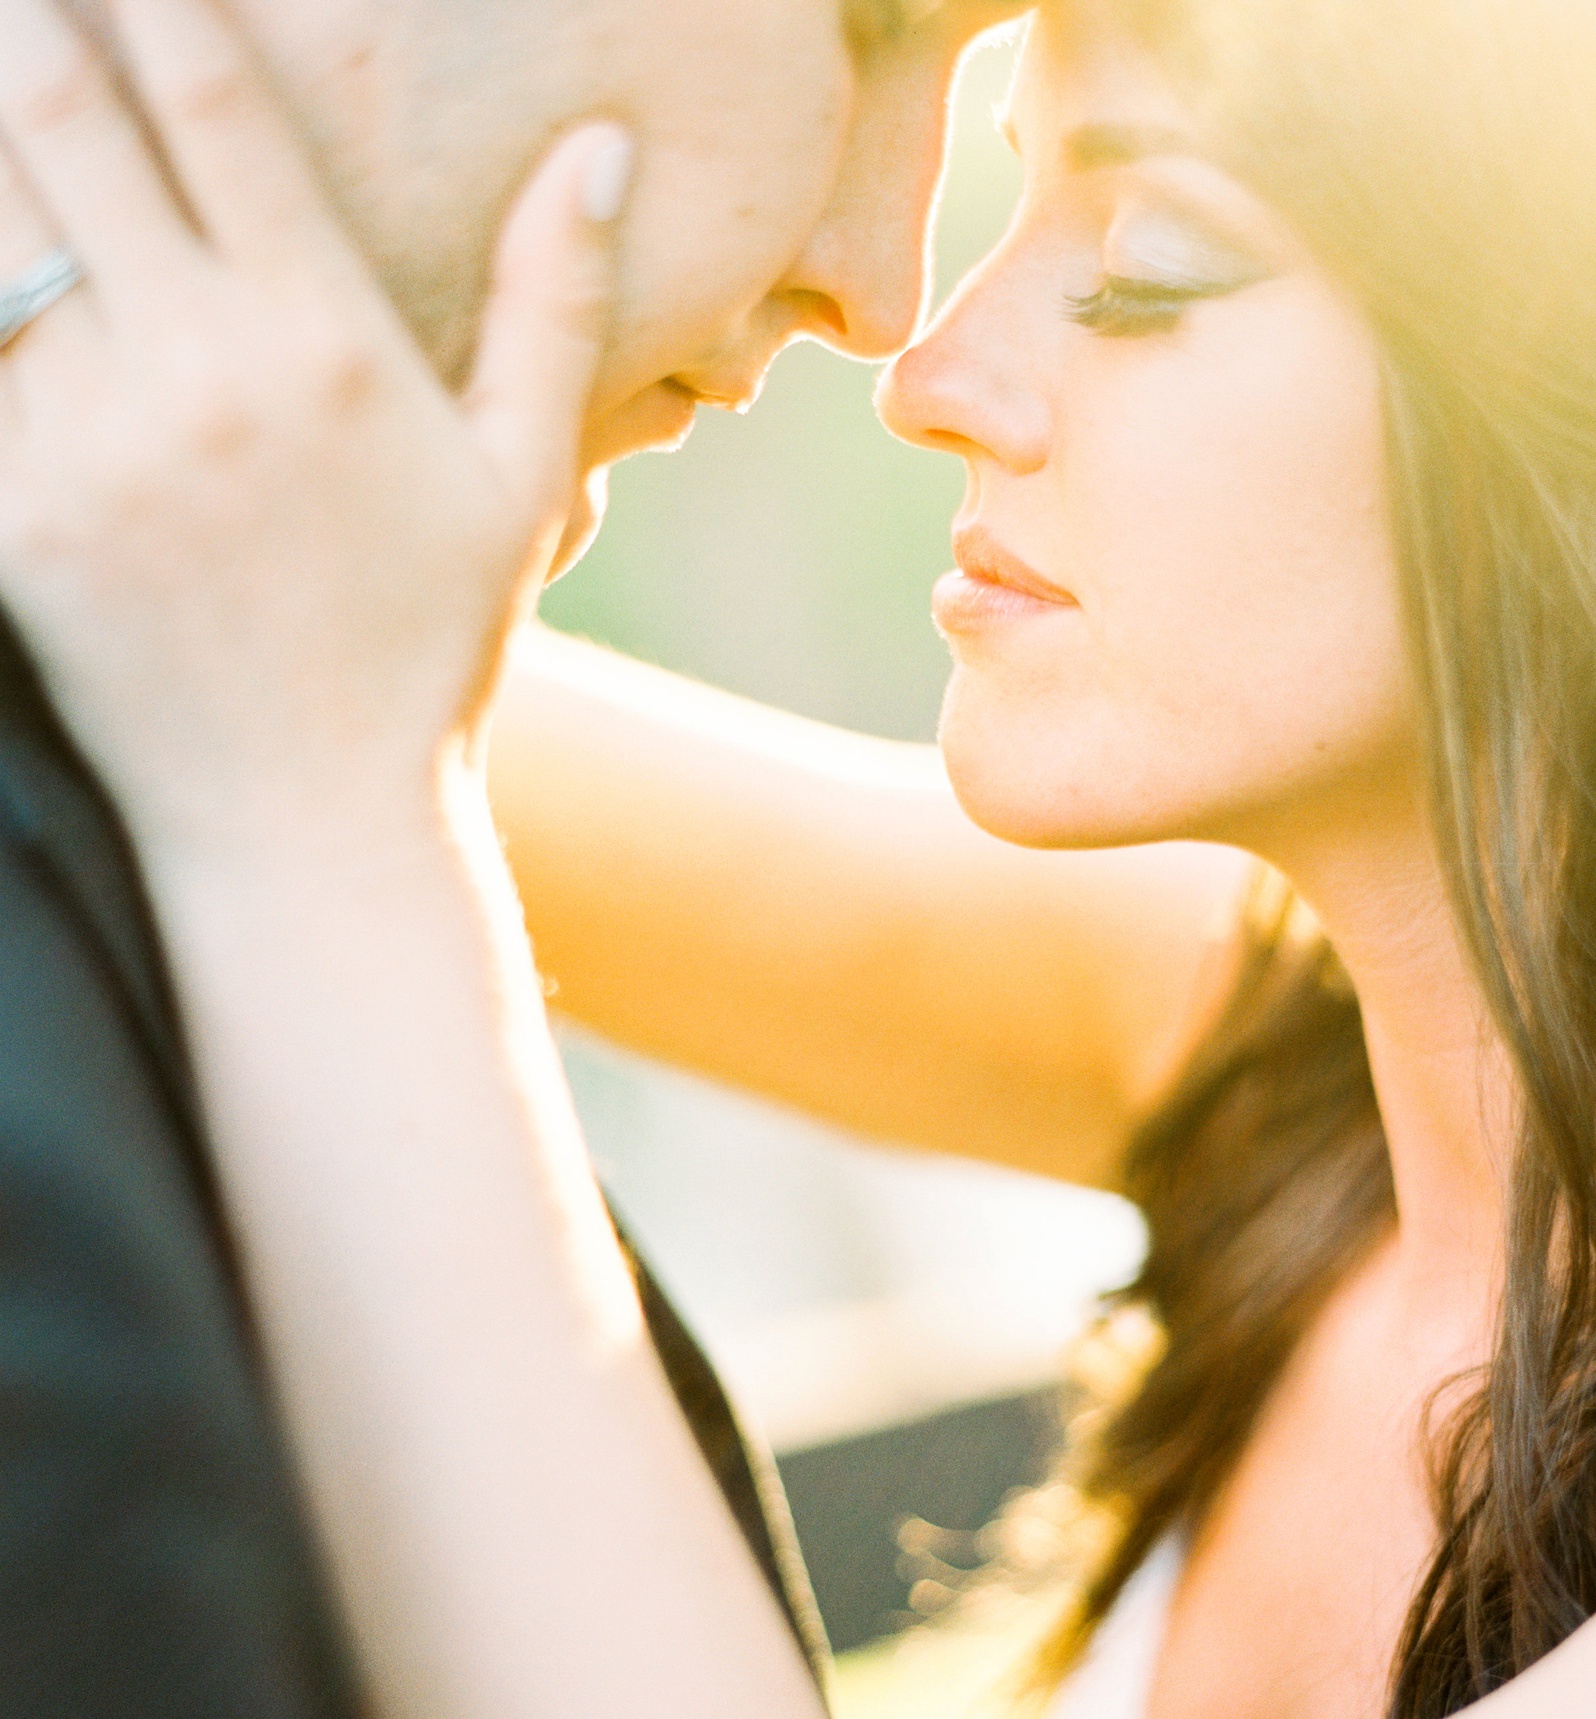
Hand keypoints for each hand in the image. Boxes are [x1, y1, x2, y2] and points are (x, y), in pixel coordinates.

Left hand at [0, 0, 629, 862]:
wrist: (315, 825)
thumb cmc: (430, 652)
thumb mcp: (521, 482)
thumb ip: (554, 303)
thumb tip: (602, 146)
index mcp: (325, 343)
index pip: (213, 100)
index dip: (158, 0)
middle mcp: (198, 375)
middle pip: (56, 113)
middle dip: (31, 30)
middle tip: (28, 9)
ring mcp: (88, 449)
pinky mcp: (14, 523)